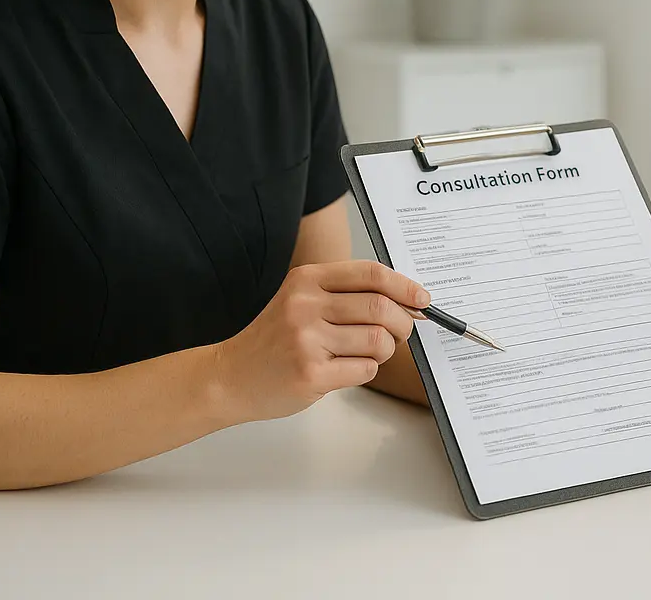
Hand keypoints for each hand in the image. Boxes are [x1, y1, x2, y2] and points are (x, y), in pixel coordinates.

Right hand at [213, 261, 428, 422]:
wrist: (228, 376)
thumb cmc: (274, 339)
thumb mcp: (301, 300)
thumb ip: (346, 295)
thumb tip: (406, 301)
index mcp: (307, 280)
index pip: (370, 274)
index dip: (404, 286)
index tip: (422, 300)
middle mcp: (305, 305)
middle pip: (381, 308)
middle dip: (402, 324)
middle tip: (400, 334)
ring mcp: (306, 340)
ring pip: (378, 340)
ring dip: (385, 351)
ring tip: (368, 354)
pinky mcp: (310, 373)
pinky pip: (365, 369)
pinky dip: (367, 370)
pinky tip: (347, 369)